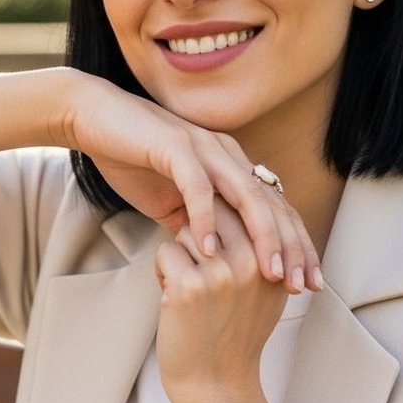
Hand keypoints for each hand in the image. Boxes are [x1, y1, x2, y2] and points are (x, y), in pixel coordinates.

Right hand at [61, 71, 320, 292]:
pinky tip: (210, 249)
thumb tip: (214, 260)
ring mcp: (203, 147)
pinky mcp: (175, 146)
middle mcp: (226, 153)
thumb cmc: (132, 157)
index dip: (295, 245)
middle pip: (272, 204)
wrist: (94, 118)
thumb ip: (196, 224)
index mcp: (230, 165)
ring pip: (246, 195)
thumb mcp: (171, 200)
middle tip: (301, 285)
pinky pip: (198, 186)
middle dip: (291, 247)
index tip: (308, 282)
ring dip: (262, 235)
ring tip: (270, 272)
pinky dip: (206, 218)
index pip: (275, 208)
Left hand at [154, 200, 283, 402]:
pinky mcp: (188, 287)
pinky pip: (166, 251)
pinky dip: (162, 271)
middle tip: (200, 262)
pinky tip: (173, 297)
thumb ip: (266, 249)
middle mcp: (251, 264)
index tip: (214, 235)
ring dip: (181, 254)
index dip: (220, 214)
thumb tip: (256, 208)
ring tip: (190, 286)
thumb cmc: (236, 334)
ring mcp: (219, 275)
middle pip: (214, 210)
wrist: (216, 380)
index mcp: (273, 260)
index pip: (244, 207)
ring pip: (187, 230)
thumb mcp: (268, 290)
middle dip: (200, 230)